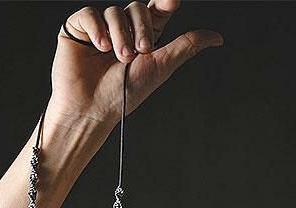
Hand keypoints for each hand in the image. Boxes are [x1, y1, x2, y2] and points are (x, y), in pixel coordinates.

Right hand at [45, 1, 223, 129]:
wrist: (92, 109)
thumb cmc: (125, 94)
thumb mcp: (161, 67)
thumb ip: (187, 46)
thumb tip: (217, 38)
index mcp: (143, 38)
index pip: (157, 10)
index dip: (164, 3)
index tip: (171, 2)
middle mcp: (122, 31)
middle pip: (137, 8)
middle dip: (140, 29)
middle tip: (138, 53)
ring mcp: (100, 30)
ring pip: (114, 11)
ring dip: (120, 35)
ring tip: (118, 59)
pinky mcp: (77, 30)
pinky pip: (89, 13)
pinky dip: (96, 28)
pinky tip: (99, 47)